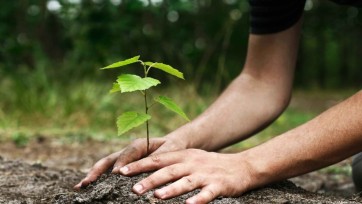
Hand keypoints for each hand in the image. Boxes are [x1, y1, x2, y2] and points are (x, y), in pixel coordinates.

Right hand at [74, 137, 184, 188]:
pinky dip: (98, 179)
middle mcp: (128, 151)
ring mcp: (123, 159)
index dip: (122, 162)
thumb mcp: (171, 150)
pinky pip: (109, 172)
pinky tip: (89, 189)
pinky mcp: (123, 167)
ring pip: (105, 166)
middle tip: (87, 182)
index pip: (129, 153)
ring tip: (81, 187)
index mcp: (140, 144)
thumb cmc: (173, 148)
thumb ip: (159, 157)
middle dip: (97, 171)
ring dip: (93, 175)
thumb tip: (150, 167)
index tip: (117, 174)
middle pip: (109, 159)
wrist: (173, 146)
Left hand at [119, 149, 254, 203]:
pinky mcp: (219, 185)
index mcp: (184, 156)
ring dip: (171, 189)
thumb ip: (172, 164)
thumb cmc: (211, 165)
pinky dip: (198, 200)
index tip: (122, 171)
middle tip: (134, 189)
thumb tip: (148, 173)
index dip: (139, 165)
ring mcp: (205, 174)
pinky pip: (207, 194)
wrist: (242, 166)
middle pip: (168, 171)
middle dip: (150, 179)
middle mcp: (192, 163)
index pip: (157, 159)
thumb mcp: (192, 159)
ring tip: (157, 196)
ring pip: (186, 182)